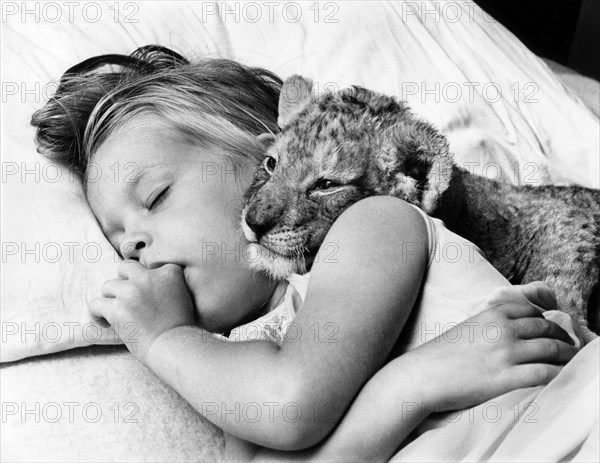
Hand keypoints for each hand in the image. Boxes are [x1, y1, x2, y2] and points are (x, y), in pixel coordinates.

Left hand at [89, 260, 194, 361]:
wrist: (175, 347)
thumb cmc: (180, 328)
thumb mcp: (183, 296)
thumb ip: (167, 285)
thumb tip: (146, 289)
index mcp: (169, 273)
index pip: (150, 266)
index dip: (145, 279)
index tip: (145, 294)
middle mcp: (149, 277)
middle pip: (126, 267)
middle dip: (123, 281)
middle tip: (125, 297)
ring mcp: (132, 291)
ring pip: (108, 285)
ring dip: (111, 299)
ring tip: (116, 314)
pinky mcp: (117, 308)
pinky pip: (95, 303)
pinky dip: (97, 313)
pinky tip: (105, 322)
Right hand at [413, 282, 578, 411]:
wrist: (423, 375)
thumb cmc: (441, 354)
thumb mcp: (467, 327)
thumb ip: (490, 325)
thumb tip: (510, 332)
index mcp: (491, 313)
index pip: (531, 310)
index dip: (545, 318)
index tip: (549, 328)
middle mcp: (502, 329)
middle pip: (546, 327)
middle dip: (561, 336)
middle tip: (566, 345)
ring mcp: (506, 353)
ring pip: (551, 348)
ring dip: (565, 355)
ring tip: (567, 361)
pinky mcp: (506, 377)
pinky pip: (545, 373)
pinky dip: (557, 373)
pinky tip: (558, 377)